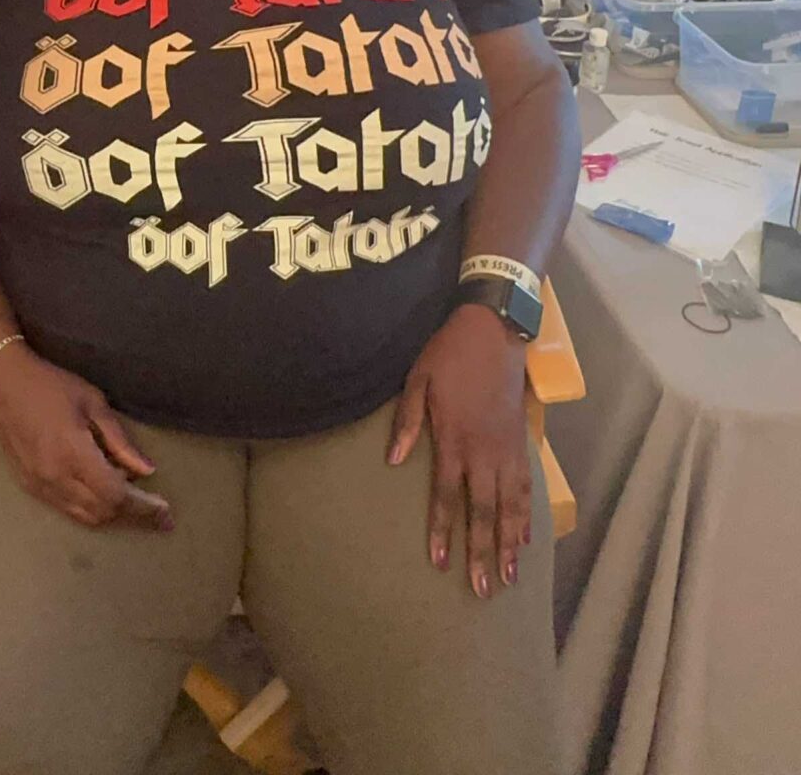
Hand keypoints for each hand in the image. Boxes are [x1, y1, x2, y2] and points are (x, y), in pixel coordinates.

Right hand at [0, 347, 173, 530]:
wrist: (0, 382)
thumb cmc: (50, 385)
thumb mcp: (93, 403)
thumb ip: (120, 440)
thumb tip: (147, 470)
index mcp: (74, 453)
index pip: (116, 495)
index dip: (144, 507)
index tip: (166, 513)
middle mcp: (55, 476)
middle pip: (103, 512)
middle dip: (133, 515)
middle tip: (157, 511)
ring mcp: (39, 484)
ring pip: (85, 516)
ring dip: (112, 513)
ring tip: (131, 499)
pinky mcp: (29, 484)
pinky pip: (67, 508)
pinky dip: (90, 508)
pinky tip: (101, 492)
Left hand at [389, 304, 531, 596]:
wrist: (495, 333)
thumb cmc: (448, 355)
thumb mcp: (416, 381)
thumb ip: (407, 423)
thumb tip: (394, 460)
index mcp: (454, 441)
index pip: (447, 496)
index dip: (444, 531)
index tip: (441, 562)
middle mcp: (485, 453)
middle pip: (483, 511)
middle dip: (481, 551)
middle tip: (483, 589)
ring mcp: (507, 450)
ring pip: (510, 506)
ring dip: (508, 543)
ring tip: (508, 577)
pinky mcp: (521, 443)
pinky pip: (526, 487)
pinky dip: (527, 516)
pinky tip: (526, 539)